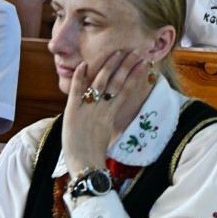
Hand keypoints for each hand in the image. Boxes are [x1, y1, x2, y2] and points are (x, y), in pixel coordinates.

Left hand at [62, 49, 151, 178]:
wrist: (84, 165)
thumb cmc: (93, 153)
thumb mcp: (104, 132)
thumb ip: (106, 117)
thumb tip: (109, 107)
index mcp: (110, 114)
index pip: (126, 89)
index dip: (136, 75)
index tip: (144, 63)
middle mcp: (102, 109)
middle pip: (117, 82)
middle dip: (127, 65)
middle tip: (135, 51)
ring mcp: (88, 109)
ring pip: (101, 82)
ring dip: (109, 65)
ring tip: (117, 52)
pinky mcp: (72, 112)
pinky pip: (76, 91)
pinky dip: (80, 78)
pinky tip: (84, 64)